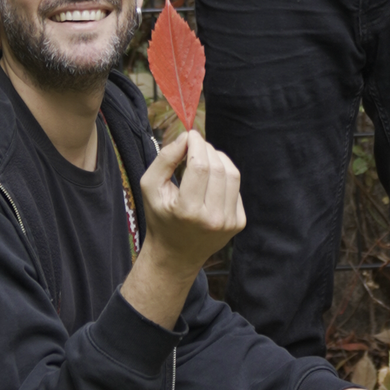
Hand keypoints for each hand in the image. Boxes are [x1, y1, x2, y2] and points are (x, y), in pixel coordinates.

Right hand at [121, 131, 245, 328]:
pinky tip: (211, 182)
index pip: (200, 166)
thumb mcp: (150, 187)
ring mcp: (228, 222)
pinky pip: (236, 188)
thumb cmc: (160, 217)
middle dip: (207, 149)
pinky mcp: (238, 222)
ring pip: (233, 174)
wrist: (176, 254)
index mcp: (187, 211)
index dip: (197, 145)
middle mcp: (212, 218)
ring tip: (204, 159)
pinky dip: (225, 176)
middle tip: (195, 146)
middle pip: (218, 167)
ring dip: (219, 159)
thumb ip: (165, 158)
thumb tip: (187, 137)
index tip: (191, 135)